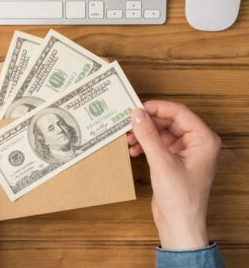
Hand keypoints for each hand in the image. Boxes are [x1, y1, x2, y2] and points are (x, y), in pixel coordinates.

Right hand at [128, 100, 220, 249]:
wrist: (179, 224)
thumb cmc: (180, 197)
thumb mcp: (162, 162)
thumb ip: (148, 136)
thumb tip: (137, 114)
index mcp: (203, 139)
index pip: (179, 113)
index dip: (157, 108)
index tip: (137, 108)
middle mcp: (196, 143)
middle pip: (169, 121)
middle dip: (148, 123)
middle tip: (128, 124)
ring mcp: (185, 152)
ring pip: (162, 133)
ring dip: (144, 134)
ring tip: (128, 139)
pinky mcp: (174, 161)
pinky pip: (158, 145)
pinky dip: (145, 145)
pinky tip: (133, 150)